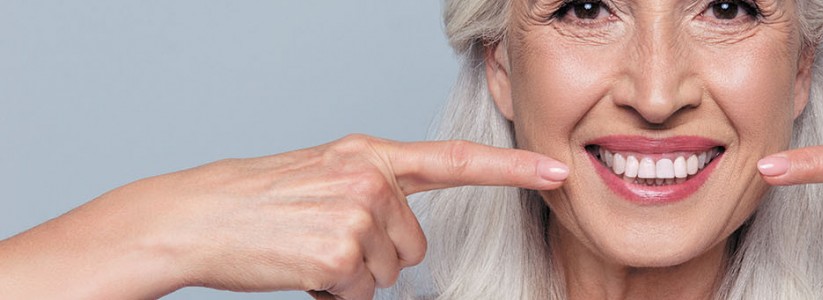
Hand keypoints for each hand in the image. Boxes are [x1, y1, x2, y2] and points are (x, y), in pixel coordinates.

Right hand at [3, 135, 567, 298]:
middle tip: (321, 239)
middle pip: (414, 244)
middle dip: (374, 255)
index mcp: (370, 154)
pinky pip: (360, 293)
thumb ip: (376, 187)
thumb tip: (407, 233)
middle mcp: (370, 177)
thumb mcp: (324, 173)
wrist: (197, 216)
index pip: (455, 161)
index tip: (556, 172)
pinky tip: (301, 267)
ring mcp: (357, 215)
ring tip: (306, 249)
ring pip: (389, 272)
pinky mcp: (340, 253)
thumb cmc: (260, 201)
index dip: (512, 170)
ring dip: (352, 275)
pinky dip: (333, 293)